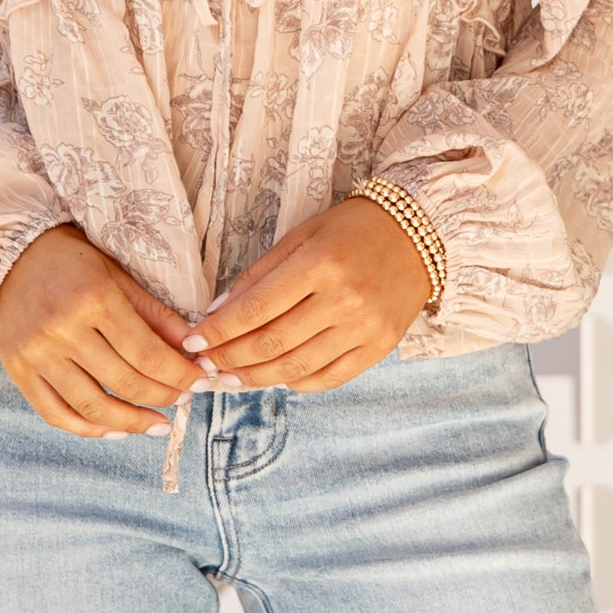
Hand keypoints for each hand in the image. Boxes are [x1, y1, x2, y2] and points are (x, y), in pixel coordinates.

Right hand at [0, 225, 201, 434]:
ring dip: (131, 423)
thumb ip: (154, 315)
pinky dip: (89, 428)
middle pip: (124, 382)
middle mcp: (62, 329)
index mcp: (93, 298)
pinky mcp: (19, 371)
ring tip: (157, 426)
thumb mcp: (117, 276)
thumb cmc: (69, 262)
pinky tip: (115, 430)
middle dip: (162, 397)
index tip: (199, 382)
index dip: (178, 374)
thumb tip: (193, 349)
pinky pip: (56, 414)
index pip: (146, 352)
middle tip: (183, 401)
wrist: (6, 259)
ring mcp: (37, 354)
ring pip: (92, 406)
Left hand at [190, 195, 433, 392]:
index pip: (256, 309)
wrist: (418, 234)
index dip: (219, 330)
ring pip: (297, 367)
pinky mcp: (379, 346)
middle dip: (230, 359)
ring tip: (230, 379)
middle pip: (272, 343)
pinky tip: (276, 379)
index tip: (194, 342)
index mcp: (320, 264)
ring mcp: (364, 327)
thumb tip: (217, 312)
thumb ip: (259, 275)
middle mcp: (343, 299)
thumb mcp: (302, 237)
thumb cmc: (352, 230)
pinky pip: (330, 377)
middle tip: (205, 366)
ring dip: (256, 378)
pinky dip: (297, 383)